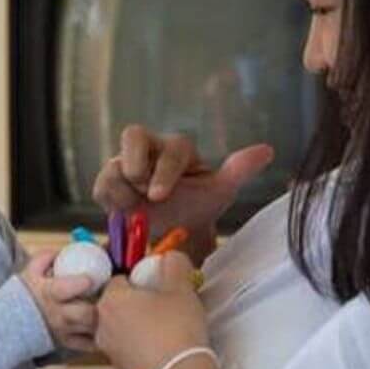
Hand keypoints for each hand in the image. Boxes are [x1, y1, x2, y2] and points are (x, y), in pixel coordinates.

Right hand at [20, 249, 96, 352]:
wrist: (11, 322)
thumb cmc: (25, 294)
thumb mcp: (31, 270)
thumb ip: (48, 257)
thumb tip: (67, 248)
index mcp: (48, 293)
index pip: (66, 289)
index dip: (82, 282)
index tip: (90, 277)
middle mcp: (57, 314)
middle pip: (86, 313)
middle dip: (99, 305)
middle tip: (106, 296)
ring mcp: (63, 330)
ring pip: (92, 329)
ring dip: (102, 319)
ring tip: (106, 309)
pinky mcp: (67, 342)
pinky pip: (89, 343)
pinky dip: (99, 337)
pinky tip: (101, 326)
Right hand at [92, 127, 274, 255]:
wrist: (172, 233)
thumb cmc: (196, 208)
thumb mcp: (220, 191)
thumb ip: (239, 170)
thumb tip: (268, 150)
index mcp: (177, 148)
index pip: (171, 146)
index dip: (164, 169)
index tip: (160, 195)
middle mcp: (149, 148)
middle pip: (133, 135)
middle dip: (136, 166)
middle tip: (145, 194)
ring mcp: (125, 163)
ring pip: (113, 165)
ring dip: (123, 190)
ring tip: (138, 209)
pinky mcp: (108, 182)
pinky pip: (102, 186)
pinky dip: (111, 202)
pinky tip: (126, 213)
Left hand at [94, 252, 209, 368]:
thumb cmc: (178, 328)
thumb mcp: (181, 286)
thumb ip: (174, 263)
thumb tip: (170, 258)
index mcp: (110, 300)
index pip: (118, 278)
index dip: (138, 278)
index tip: (156, 283)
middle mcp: (102, 324)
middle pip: (117, 302)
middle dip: (136, 300)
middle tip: (162, 302)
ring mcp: (109, 349)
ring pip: (121, 325)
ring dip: (137, 322)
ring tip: (164, 324)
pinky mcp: (120, 367)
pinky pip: (127, 346)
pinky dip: (140, 342)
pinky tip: (161, 344)